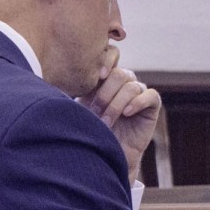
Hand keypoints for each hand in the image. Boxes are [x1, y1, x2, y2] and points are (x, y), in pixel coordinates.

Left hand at [77, 46, 161, 182]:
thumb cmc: (89, 131)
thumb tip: (58, 76)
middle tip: (95, 111)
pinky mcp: (151, 106)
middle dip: (106, 93)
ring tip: (106, 121)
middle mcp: (123, 82)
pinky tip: (127, 113)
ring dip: (116, 104)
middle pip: (120, 74)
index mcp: (106, 78)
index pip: (112, 54)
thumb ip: (75, 90)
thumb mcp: (78, 108)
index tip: (97, 76)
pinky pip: (150, 95)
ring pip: (132, 86)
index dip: (106, 60)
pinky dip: (138, 102)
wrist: (105, 155)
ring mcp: (138, 92)